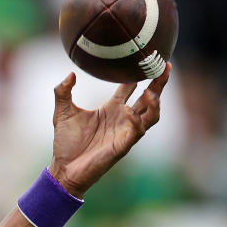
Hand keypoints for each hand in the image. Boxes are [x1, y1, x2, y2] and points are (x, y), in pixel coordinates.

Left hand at [48, 63, 169, 197]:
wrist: (63, 168)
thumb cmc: (66, 142)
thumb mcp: (62, 112)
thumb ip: (62, 92)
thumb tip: (70, 73)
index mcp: (111, 108)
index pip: (130, 87)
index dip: (138, 73)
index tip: (144, 57)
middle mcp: (122, 118)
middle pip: (148, 98)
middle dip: (159, 83)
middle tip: (164, 66)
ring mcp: (125, 131)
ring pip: (151, 115)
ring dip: (154, 103)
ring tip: (152, 91)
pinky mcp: (123, 146)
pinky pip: (137, 131)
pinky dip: (137, 121)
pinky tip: (131, 112)